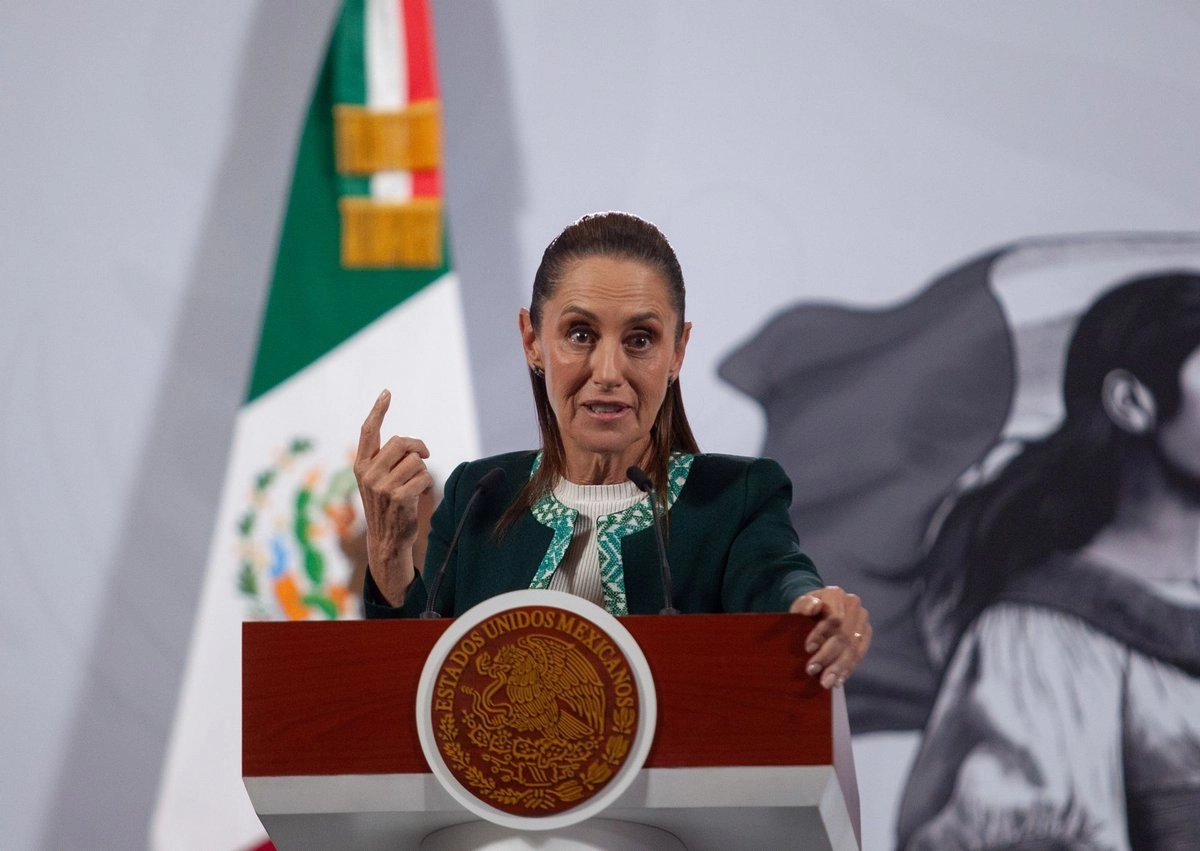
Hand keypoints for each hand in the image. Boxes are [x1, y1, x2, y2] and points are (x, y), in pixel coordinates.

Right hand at [353, 389, 432, 605]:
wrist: (386, 541)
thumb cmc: (388, 507)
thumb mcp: (378, 482)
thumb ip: (386, 461)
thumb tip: (413, 446)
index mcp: (361, 465)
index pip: (369, 431)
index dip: (378, 410)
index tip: (387, 392)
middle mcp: (368, 474)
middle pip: (403, 442)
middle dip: (420, 448)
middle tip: (426, 456)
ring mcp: (382, 486)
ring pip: (417, 461)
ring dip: (423, 472)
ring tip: (415, 488)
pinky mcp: (399, 497)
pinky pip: (425, 477)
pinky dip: (427, 485)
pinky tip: (419, 497)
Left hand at [790, 586, 870, 688]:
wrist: (815, 609)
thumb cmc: (804, 608)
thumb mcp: (799, 604)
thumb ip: (804, 604)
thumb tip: (814, 606)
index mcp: (836, 594)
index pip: (834, 618)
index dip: (821, 634)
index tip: (807, 649)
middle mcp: (854, 605)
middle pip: (844, 636)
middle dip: (828, 656)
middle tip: (812, 671)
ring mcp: (862, 620)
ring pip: (853, 648)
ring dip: (839, 667)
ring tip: (826, 682)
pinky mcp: (866, 635)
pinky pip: (859, 654)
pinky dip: (848, 669)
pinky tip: (838, 680)